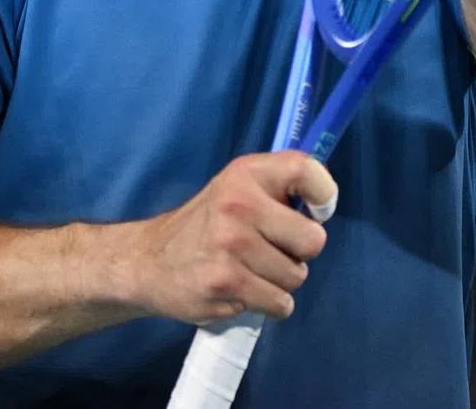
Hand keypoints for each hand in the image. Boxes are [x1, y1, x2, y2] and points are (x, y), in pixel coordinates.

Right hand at [131, 152, 336, 324]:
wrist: (150, 260)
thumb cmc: (208, 221)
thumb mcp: (238, 186)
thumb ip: (279, 186)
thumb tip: (325, 203)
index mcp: (246, 173)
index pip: (305, 170)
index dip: (324, 194)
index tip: (316, 211)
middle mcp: (239, 203)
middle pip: (313, 240)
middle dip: (300, 251)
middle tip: (273, 248)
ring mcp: (231, 245)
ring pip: (297, 277)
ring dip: (281, 280)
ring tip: (252, 269)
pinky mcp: (226, 283)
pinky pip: (280, 303)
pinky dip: (270, 303)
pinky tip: (245, 289)